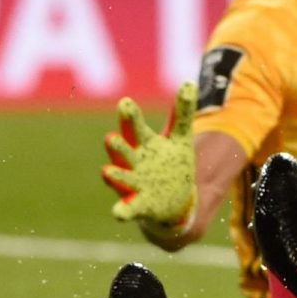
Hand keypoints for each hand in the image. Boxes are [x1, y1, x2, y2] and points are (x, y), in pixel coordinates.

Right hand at [102, 83, 198, 249]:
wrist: (175, 200)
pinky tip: (117, 214)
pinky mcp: (138, 205)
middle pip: (124, 151)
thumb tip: (190, 83)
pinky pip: (127, 208)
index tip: (126, 103)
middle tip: (111, 138)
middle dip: (117, 145)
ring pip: (121, 178)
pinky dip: (121, 211)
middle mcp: (134, 163)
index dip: (130, 116)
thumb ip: (181, 114)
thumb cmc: (172, 164)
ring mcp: (134, 184)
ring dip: (114, 176)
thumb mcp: (180, 138)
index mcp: (144, 144)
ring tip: (107, 171)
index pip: (135, 128)